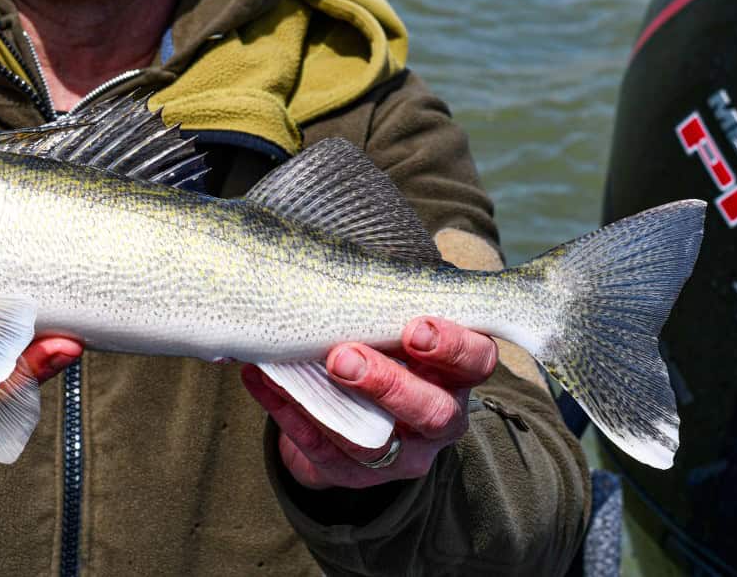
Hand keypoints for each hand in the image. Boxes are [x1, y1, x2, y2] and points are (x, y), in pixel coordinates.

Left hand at [241, 316, 497, 488]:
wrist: (355, 406)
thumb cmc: (382, 345)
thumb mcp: (395, 325)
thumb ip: (384, 302)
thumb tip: (331, 262)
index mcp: (458, 374)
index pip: (476, 362)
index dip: (450, 346)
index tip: (412, 327)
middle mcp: (440, 419)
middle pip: (431, 412)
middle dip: (387, 383)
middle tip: (343, 356)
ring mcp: (401, 454)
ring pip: (376, 444)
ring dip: (331, 406)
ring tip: (292, 369)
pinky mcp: (355, 474)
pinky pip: (322, 452)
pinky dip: (288, 413)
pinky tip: (260, 378)